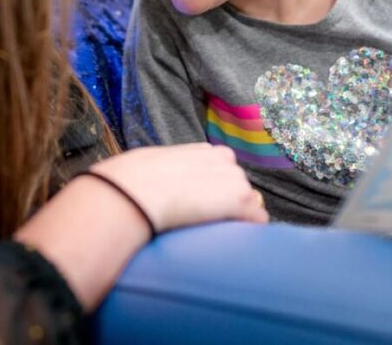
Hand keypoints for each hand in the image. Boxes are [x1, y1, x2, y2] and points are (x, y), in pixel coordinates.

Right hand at [89, 143, 268, 231]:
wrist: (136, 190)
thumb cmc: (134, 180)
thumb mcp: (154, 164)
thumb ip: (168, 169)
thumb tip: (156, 181)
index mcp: (205, 151)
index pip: (224, 171)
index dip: (217, 190)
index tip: (205, 206)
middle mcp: (224, 160)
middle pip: (240, 186)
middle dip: (229, 203)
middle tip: (208, 223)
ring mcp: (234, 179)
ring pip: (250, 203)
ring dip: (238, 217)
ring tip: (216, 232)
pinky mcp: (240, 201)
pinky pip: (258, 220)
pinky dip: (249, 230)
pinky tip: (231, 239)